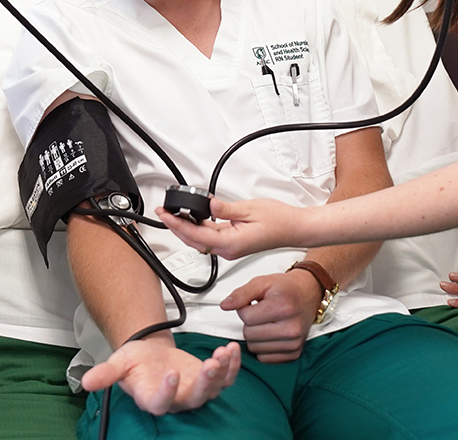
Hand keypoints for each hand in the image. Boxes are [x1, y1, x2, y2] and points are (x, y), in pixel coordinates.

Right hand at [79, 335, 240, 414]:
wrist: (151, 355)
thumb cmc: (136, 362)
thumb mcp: (118, 363)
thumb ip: (105, 373)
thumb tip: (85, 381)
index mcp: (152, 397)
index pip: (161, 403)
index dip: (167, 392)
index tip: (171, 374)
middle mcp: (176, 399)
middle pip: (194, 398)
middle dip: (205, 383)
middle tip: (210, 364)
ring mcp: (195, 390)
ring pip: (213, 389)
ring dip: (222, 372)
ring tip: (223, 353)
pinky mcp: (208, 379)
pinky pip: (225, 377)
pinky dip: (231, 365)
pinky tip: (232, 349)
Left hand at [158, 197, 304, 259]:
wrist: (294, 228)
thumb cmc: (279, 220)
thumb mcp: (249, 209)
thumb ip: (224, 209)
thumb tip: (207, 206)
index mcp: (231, 243)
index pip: (196, 235)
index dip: (177, 225)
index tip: (166, 215)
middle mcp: (228, 250)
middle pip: (194, 241)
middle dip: (176, 227)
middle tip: (163, 213)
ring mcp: (230, 249)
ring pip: (201, 241)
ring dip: (185, 228)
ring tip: (173, 215)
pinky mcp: (233, 244)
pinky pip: (210, 238)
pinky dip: (198, 229)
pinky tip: (193, 219)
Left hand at [220, 270, 319, 361]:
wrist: (308, 294)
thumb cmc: (286, 288)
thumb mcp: (262, 282)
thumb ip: (241, 293)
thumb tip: (225, 305)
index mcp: (283, 307)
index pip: (246, 317)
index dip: (244, 309)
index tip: (253, 304)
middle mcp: (291, 327)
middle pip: (249, 334)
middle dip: (250, 323)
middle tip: (261, 313)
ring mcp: (294, 343)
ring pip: (255, 348)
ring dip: (255, 336)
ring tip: (267, 322)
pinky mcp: (294, 353)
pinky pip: (265, 358)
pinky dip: (263, 348)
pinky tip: (271, 334)